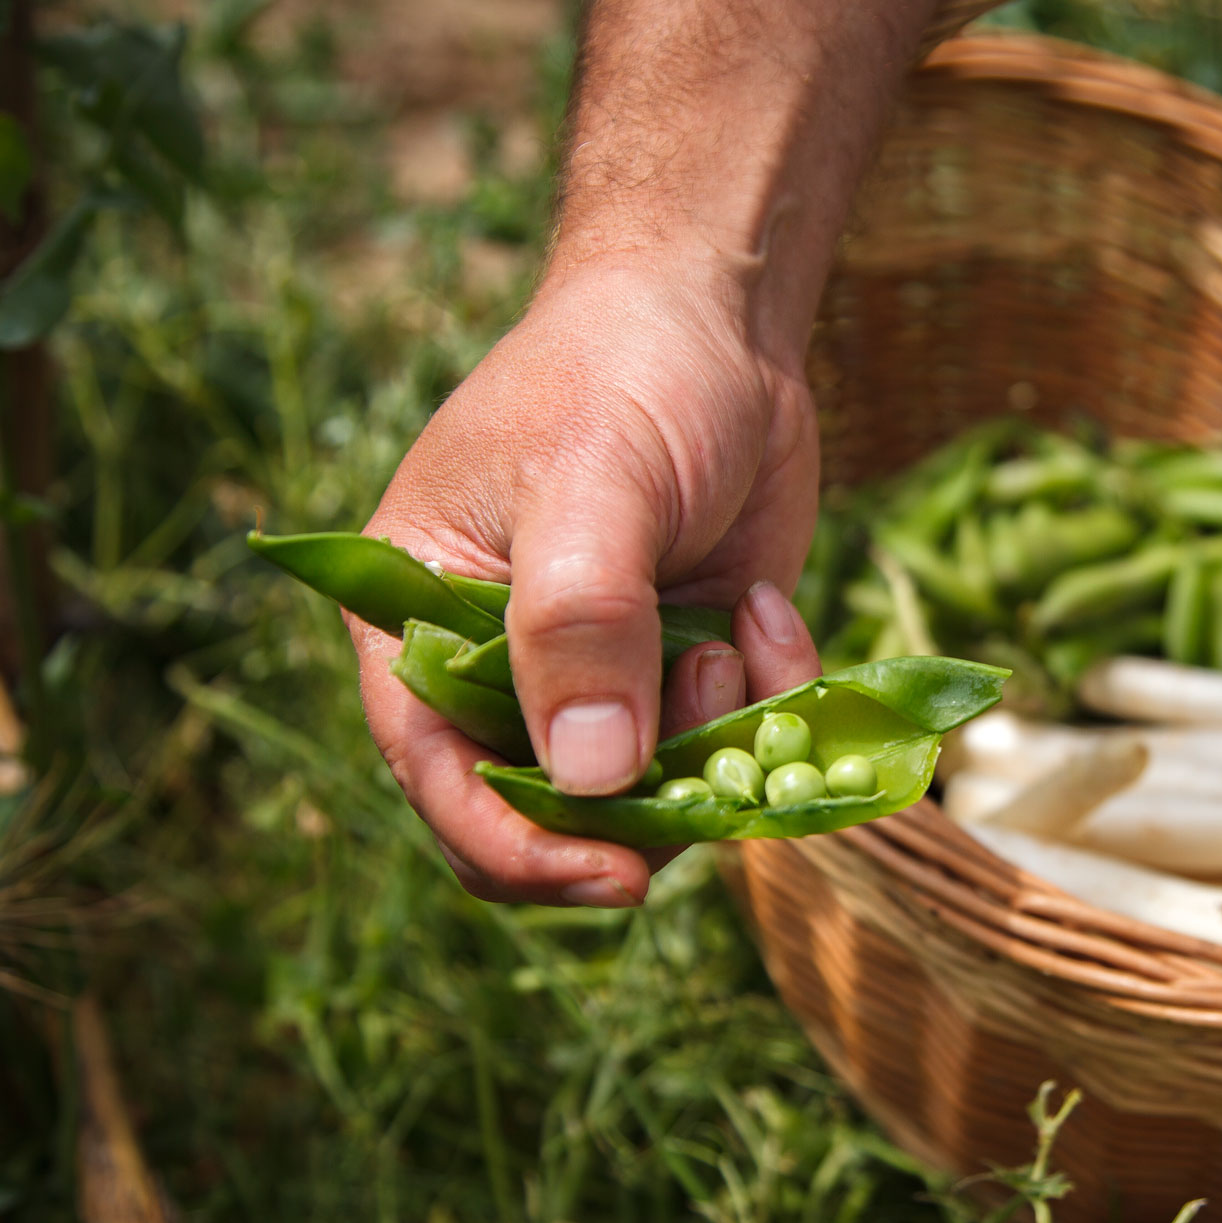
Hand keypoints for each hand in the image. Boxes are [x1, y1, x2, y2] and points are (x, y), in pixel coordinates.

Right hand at [354, 258, 821, 906]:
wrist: (718, 317)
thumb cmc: (620, 374)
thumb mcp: (591, 485)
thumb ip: (578, 624)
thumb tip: (586, 779)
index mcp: (418, 632)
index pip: (446, 787)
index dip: (523, 852)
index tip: (619, 876)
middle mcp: (506, 674)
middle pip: (559, 816)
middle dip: (648, 797)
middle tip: (710, 705)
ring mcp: (608, 678)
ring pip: (665, 794)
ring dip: (720, 741)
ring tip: (737, 634)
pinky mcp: (693, 669)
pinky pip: (740, 745)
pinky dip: (774, 701)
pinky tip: (770, 608)